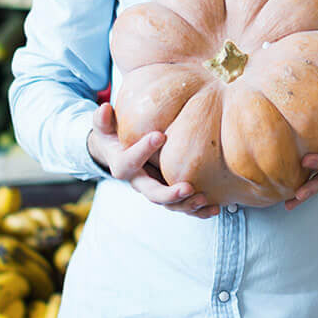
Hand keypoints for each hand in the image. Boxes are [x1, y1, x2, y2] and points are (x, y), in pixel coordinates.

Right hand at [87, 102, 217, 218]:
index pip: (129, 161)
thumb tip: (103, 107)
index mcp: (123, 166)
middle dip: (170, 193)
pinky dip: (198, 210)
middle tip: (187, 187)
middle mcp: (140, 182)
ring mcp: (155, 190)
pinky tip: (214, 208)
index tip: (159, 135)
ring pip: (170, 204)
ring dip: (187, 204)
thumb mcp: (105, 128)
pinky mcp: (169, 194)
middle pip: (153, 193)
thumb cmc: (115, 137)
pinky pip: (183, 206)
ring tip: (204, 199)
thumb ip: (103, 120)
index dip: (142, 150)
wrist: (119, 153)